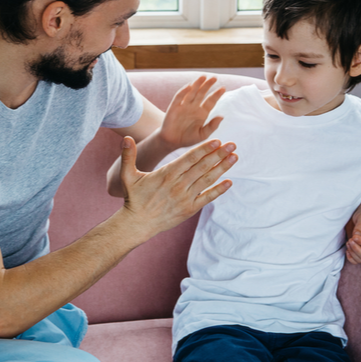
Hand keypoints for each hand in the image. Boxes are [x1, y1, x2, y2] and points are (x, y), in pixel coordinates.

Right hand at [117, 136, 236, 238]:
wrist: (137, 224)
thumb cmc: (133, 198)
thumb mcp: (127, 175)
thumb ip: (128, 156)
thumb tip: (126, 137)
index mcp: (167, 174)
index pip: (190, 158)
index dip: (204, 149)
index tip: (217, 140)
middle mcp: (179, 185)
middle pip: (202, 166)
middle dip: (219, 154)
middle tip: (233, 144)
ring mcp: (185, 197)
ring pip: (207, 180)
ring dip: (222, 168)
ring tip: (234, 157)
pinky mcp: (189, 209)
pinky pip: (207, 198)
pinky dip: (219, 190)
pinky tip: (229, 182)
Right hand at [159, 76, 225, 150]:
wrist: (172, 142)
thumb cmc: (188, 139)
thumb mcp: (203, 135)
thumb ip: (212, 126)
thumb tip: (222, 116)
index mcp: (202, 113)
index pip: (211, 101)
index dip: (216, 94)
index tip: (223, 88)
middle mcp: (194, 107)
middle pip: (202, 93)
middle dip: (207, 85)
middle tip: (214, 77)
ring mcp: (184, 106)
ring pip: (192, 92)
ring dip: (197, 84)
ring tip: (203, 77)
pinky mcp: (174, 107)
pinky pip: (179, 97)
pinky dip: (184, 91)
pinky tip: (189, 86)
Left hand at [345, 199, 360, 264]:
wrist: (356, 212)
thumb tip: (356, 236)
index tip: (354, 236)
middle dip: (356, 249)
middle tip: (349, 240)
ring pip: (360, 259)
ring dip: (352, 253)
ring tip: (348, 242)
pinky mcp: (357, 248)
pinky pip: (355, 260)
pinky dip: (350, 258)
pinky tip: (347, 250)